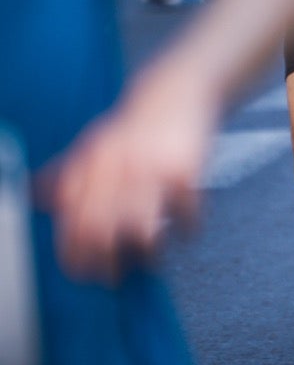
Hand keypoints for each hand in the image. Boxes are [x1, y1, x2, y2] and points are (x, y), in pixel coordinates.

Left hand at [41, 74, 218, 282]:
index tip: (82, 272)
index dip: (74, 254)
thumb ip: (67, 172)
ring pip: (141, 229)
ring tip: (152, 258)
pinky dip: (187, 227)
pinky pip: (185, 212)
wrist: (178, 88)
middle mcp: (116, 169)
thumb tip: (34, 194)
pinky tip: (186, 228)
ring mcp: (151, 170)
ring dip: (147, 252)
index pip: (72, 222)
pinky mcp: (185, 170)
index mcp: (90, 165)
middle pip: (101, 231)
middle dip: (107, 263)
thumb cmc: (135, 122)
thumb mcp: (94, 141)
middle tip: (115, 276)